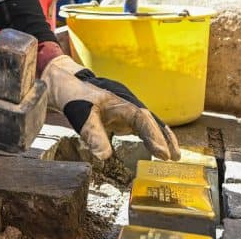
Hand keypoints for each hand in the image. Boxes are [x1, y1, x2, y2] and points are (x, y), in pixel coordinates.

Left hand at [41, 55, 179, 160]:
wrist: (65, 83)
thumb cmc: (74, 96)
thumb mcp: (81, 116)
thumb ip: (93, 135)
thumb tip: (105, 157)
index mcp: (122, 101)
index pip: (143, 120)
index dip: (154, 137)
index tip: (163, 154)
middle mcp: (129, 104)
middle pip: (152, 121)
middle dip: (165, 138)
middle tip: (175, 157)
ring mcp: (126, 109)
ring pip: (149, 123)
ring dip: (161, 137)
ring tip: (172, 156)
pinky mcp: (122, 115)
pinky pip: (140, 126)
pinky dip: (150, 136)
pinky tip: (155, 148)